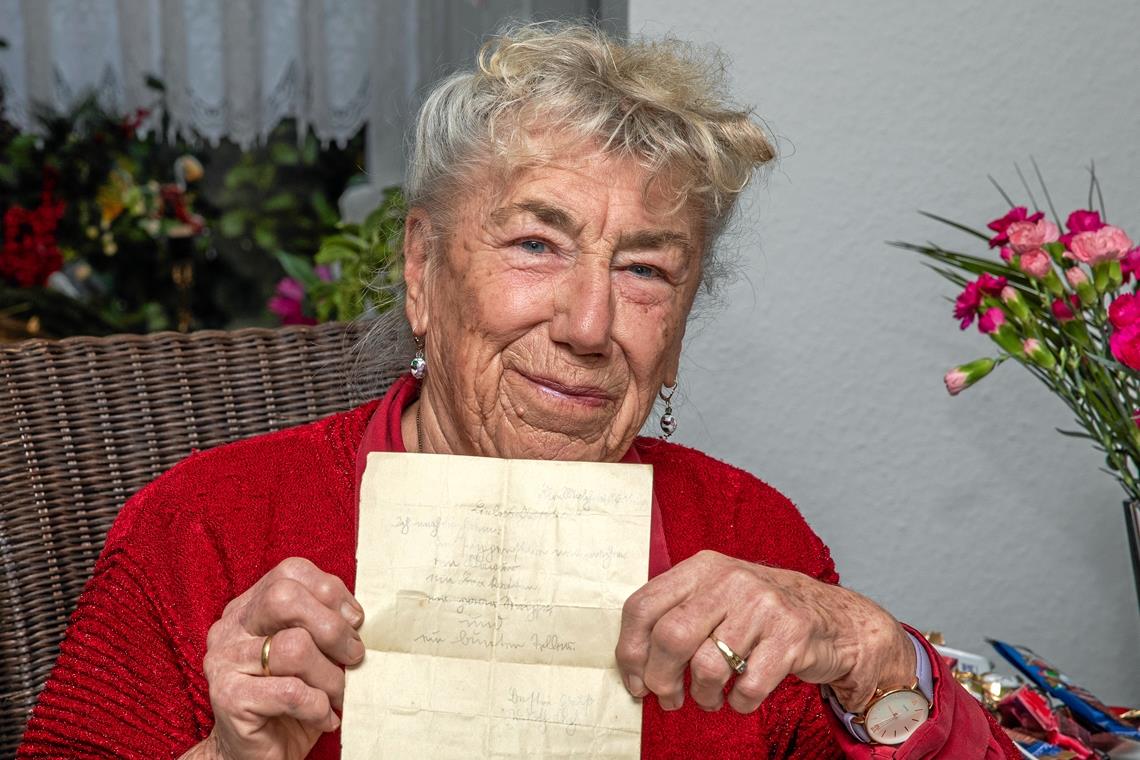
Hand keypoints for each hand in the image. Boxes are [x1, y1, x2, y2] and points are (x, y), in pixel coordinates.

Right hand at [198, 557, 365, 759]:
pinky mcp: (228, 698)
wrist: (256, 756)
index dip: (330, 590)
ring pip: (294, 648)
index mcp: (248, 608)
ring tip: (338, 696)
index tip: (355, 620)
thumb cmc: (292, 701)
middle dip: (332, 627)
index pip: (290, 572)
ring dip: (331, 677)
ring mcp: (223, 662)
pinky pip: (291, 691)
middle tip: (354, 656)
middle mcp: (229, 628)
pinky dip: (319, 706)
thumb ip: (324, 625)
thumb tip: (358, 616)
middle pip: (284, 598)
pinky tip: (324, 717)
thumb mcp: (312, 653)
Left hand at [615, 550, 914, 714]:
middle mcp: (730, 578)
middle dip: (661, 679)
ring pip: (708, 665)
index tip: (635, 682)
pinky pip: (748, 685)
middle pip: (671, 636)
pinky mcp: (792, 634)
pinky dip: (739, 703)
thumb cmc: (758, 614)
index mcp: (701, 567)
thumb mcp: (715, 596)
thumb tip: (634, 665)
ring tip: (709, 698)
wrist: (833, 618)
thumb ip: (675, 614)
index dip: (630, 651)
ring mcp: (763, 604)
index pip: (643, 605)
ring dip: (702, 695)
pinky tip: (740, 698)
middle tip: (669, 698)